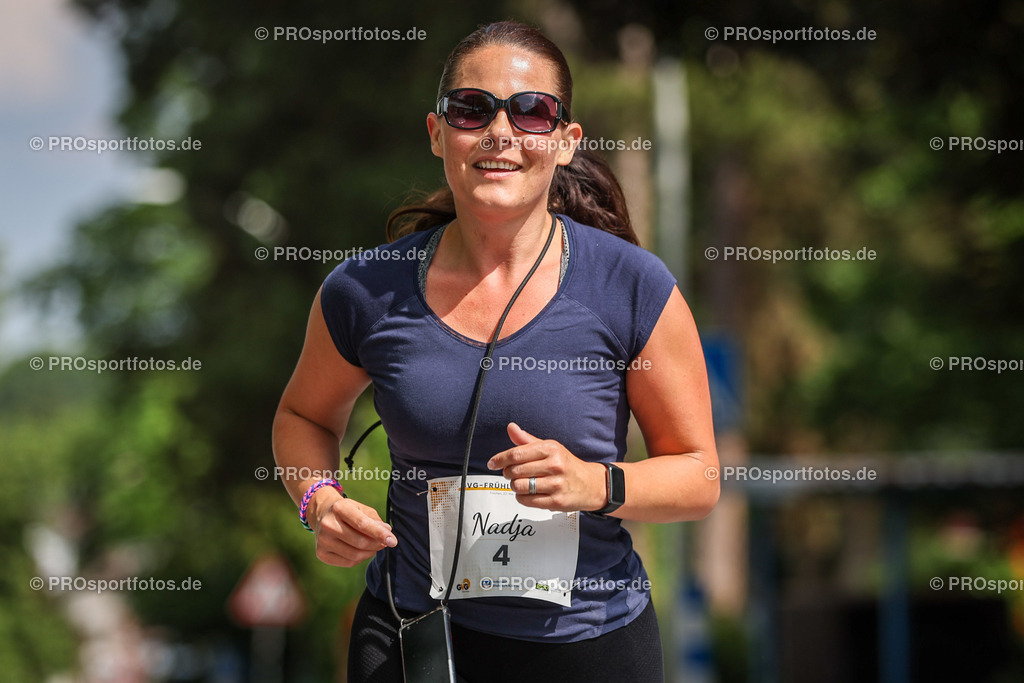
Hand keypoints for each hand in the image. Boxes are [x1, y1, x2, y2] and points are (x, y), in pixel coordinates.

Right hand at [310, 489, 396, 566]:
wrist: (322, 515)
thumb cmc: (347, 511)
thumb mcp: (361, 508)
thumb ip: (375, 520)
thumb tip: (387, 532)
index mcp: (339, 508)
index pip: (362, 524)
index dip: (379, 534)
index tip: (393, 541)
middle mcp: (328, 525)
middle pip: (360, 542)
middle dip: (377, 544)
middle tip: (384, 543)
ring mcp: (323, 540)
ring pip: (355, 555)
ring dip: (370, 553)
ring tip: (374, 546)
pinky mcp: (321, 553)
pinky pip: (348, 562)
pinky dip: (360, 559)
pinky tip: (362, 551)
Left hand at [486, 422, 606, 511]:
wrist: (591, 484)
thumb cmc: (566, 464)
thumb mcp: (550, 448)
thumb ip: (527, 440)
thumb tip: (511, 427)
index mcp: (551, 449)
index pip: (517, 454)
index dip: (500, 459)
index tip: (492, 463)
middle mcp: (554, 465)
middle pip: (515, 471)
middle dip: (508, 473)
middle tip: (512, 473)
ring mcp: (556, 484)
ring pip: (519, 487)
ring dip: (515, 486)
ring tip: (522, 483)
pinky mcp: (556, 501)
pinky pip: (527, 501)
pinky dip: (522, 497)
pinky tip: (529, 493)